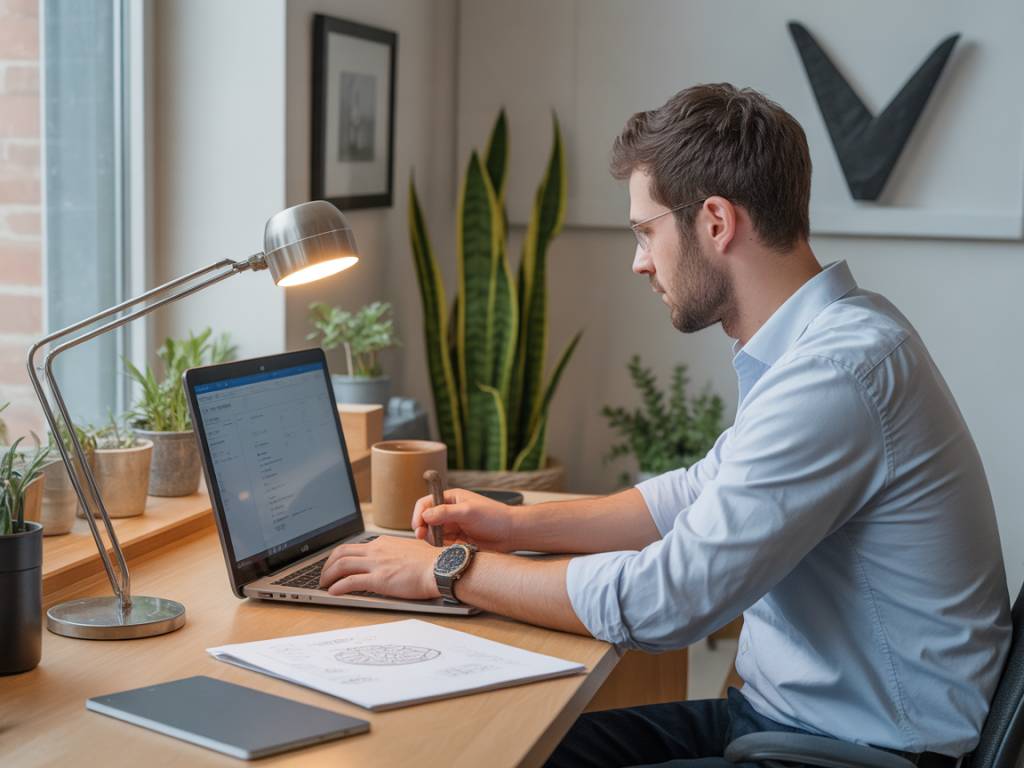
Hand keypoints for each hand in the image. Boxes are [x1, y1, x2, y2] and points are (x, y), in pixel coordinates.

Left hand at [318, 536, 440, 598]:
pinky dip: (338, 588)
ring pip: (341, 565)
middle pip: (341, 553)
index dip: (340, 556)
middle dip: (327, 564)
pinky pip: (350, 582)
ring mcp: (376, 564)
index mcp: (383, 542)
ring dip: (328, 576)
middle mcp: (376, 550)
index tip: (335, 565)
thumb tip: (390, 561)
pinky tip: (333, 593)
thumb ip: (395, 554)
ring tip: (323, 585)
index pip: (354, 546)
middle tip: (323, 575)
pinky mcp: (378, 579)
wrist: (441, 568)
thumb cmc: (431, 563)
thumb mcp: (409, 550)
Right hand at [411, 488, 516, 551]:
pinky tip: (445, 550)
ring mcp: (453, 527)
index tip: (418, 526)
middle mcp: (449, 512)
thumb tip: (425, 516)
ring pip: (432, 534)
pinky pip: (441, 545)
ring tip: (437, 544)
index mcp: (451, 499)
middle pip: (426, 520)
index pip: (426, 503)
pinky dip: (439, 548)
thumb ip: (446, 513)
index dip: (419, 514)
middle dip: (422, 528)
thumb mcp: (469, 512)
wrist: (511, 534)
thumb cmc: (494, 517)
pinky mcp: (457, 541)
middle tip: (422, 537)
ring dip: (431, 539)